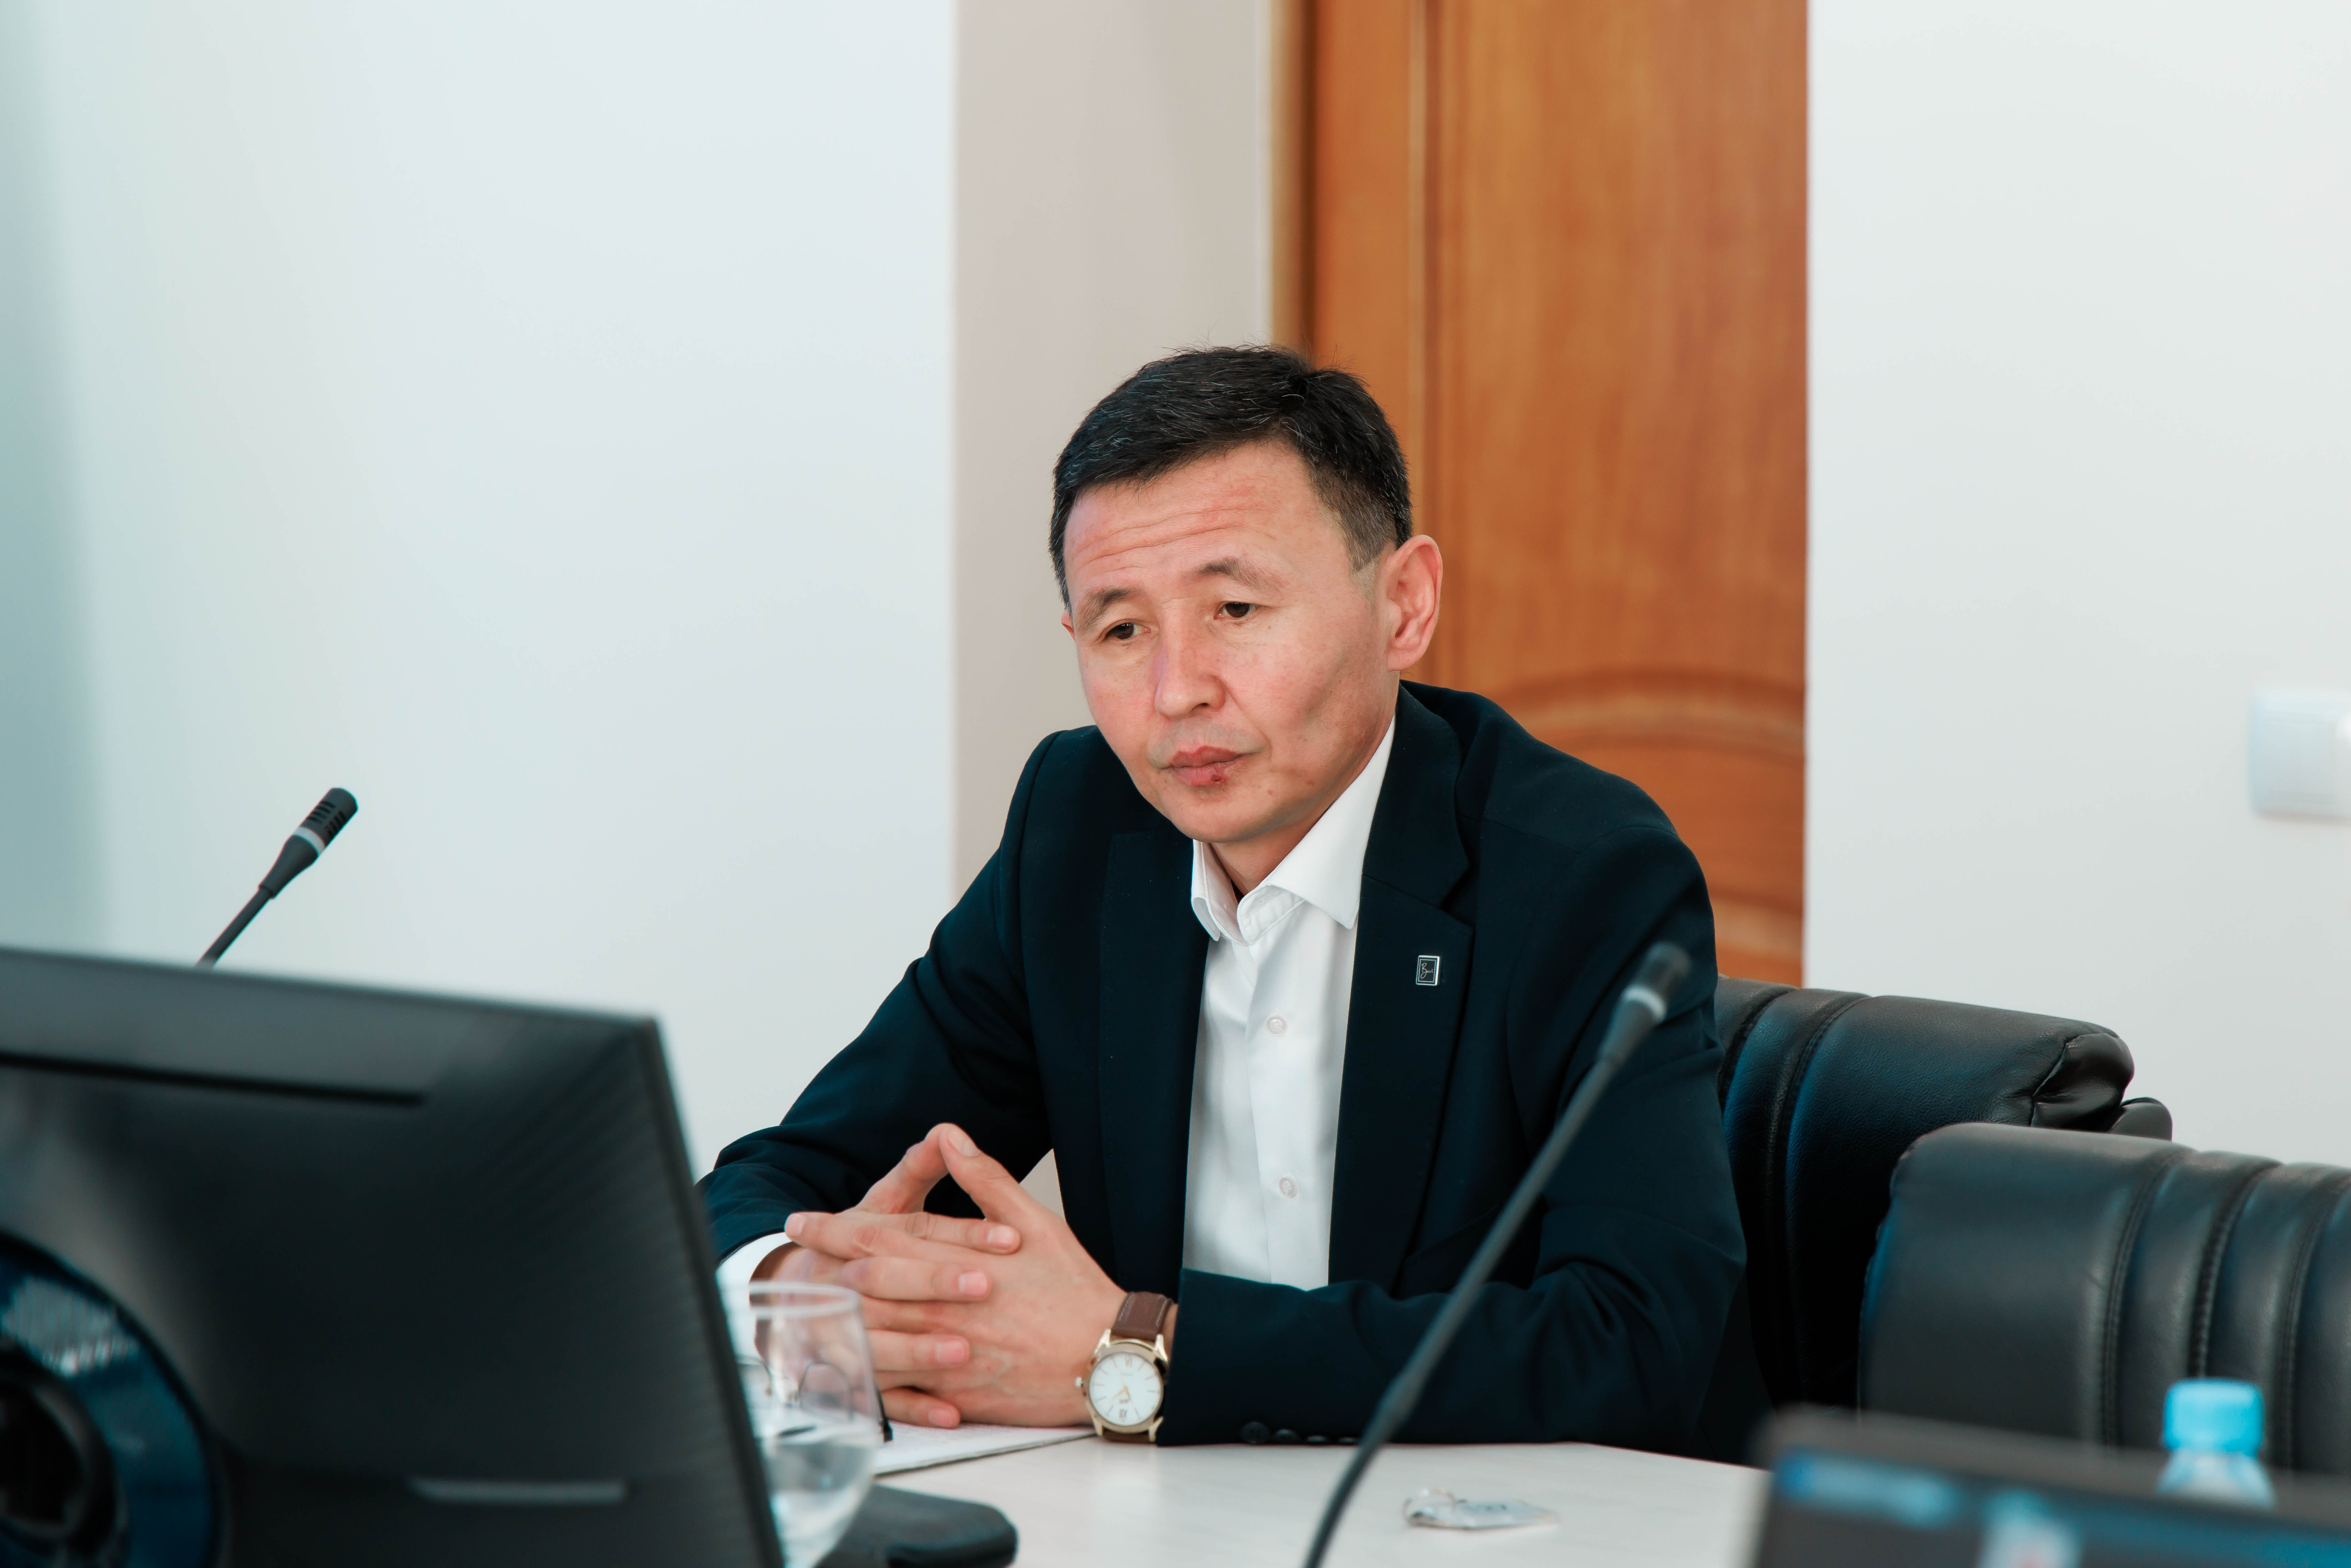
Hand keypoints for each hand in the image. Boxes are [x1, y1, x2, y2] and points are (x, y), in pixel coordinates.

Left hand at [781, 1124, 1124, 1429]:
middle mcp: (943, 1307)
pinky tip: (842, 1369)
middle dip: (821, 1270)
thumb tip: (952, 1136)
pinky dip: (867, 1377)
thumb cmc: (1074, 1289)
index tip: (802, 1221)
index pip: (879, 1240)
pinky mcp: (956, 1391)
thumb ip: (986, 1181)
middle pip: (864, 1288)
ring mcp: (946, 1353)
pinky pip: (899, 1388)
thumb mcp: (1035, 1222)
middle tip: (790, 1262)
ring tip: (800, 1309)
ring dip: (833, 1321)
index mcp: (957, 1263)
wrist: (1108, 1356)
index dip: (834, 1229)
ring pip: (872, 1337)